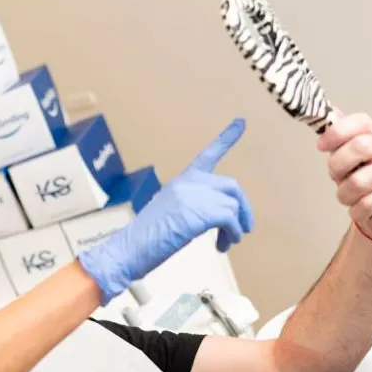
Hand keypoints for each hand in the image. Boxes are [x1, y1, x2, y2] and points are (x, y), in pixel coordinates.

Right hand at [78, 118, 253, 303]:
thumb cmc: (145, 241)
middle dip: (243, 209)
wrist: (128, 249)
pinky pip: (230, 219)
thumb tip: (222, 218)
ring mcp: (193, 195)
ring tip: (227, 243)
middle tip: (243, 229)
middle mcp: (188, 183)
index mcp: (180, 182)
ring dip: (236, 227)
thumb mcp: (172, 216)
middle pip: (231, 186)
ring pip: (233, 204)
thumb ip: (194, 208)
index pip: (208, 155)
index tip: (241, 122)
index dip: (226, 138)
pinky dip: (232, 234)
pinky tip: (223, 246)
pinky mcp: (199, 212)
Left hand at [317, 112, 371, 242]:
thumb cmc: (362, 183)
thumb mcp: (345, 160)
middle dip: (338, 167)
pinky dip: (356, 210)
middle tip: (338, 178)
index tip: (321, 146)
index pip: (361, 121)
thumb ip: (339, 139)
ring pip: (360, 181)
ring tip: (350, 197)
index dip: (338, 132)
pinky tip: (361, 209)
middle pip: (361, 146)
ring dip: (345, 195)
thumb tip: (330, 113)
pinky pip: (368, 203)